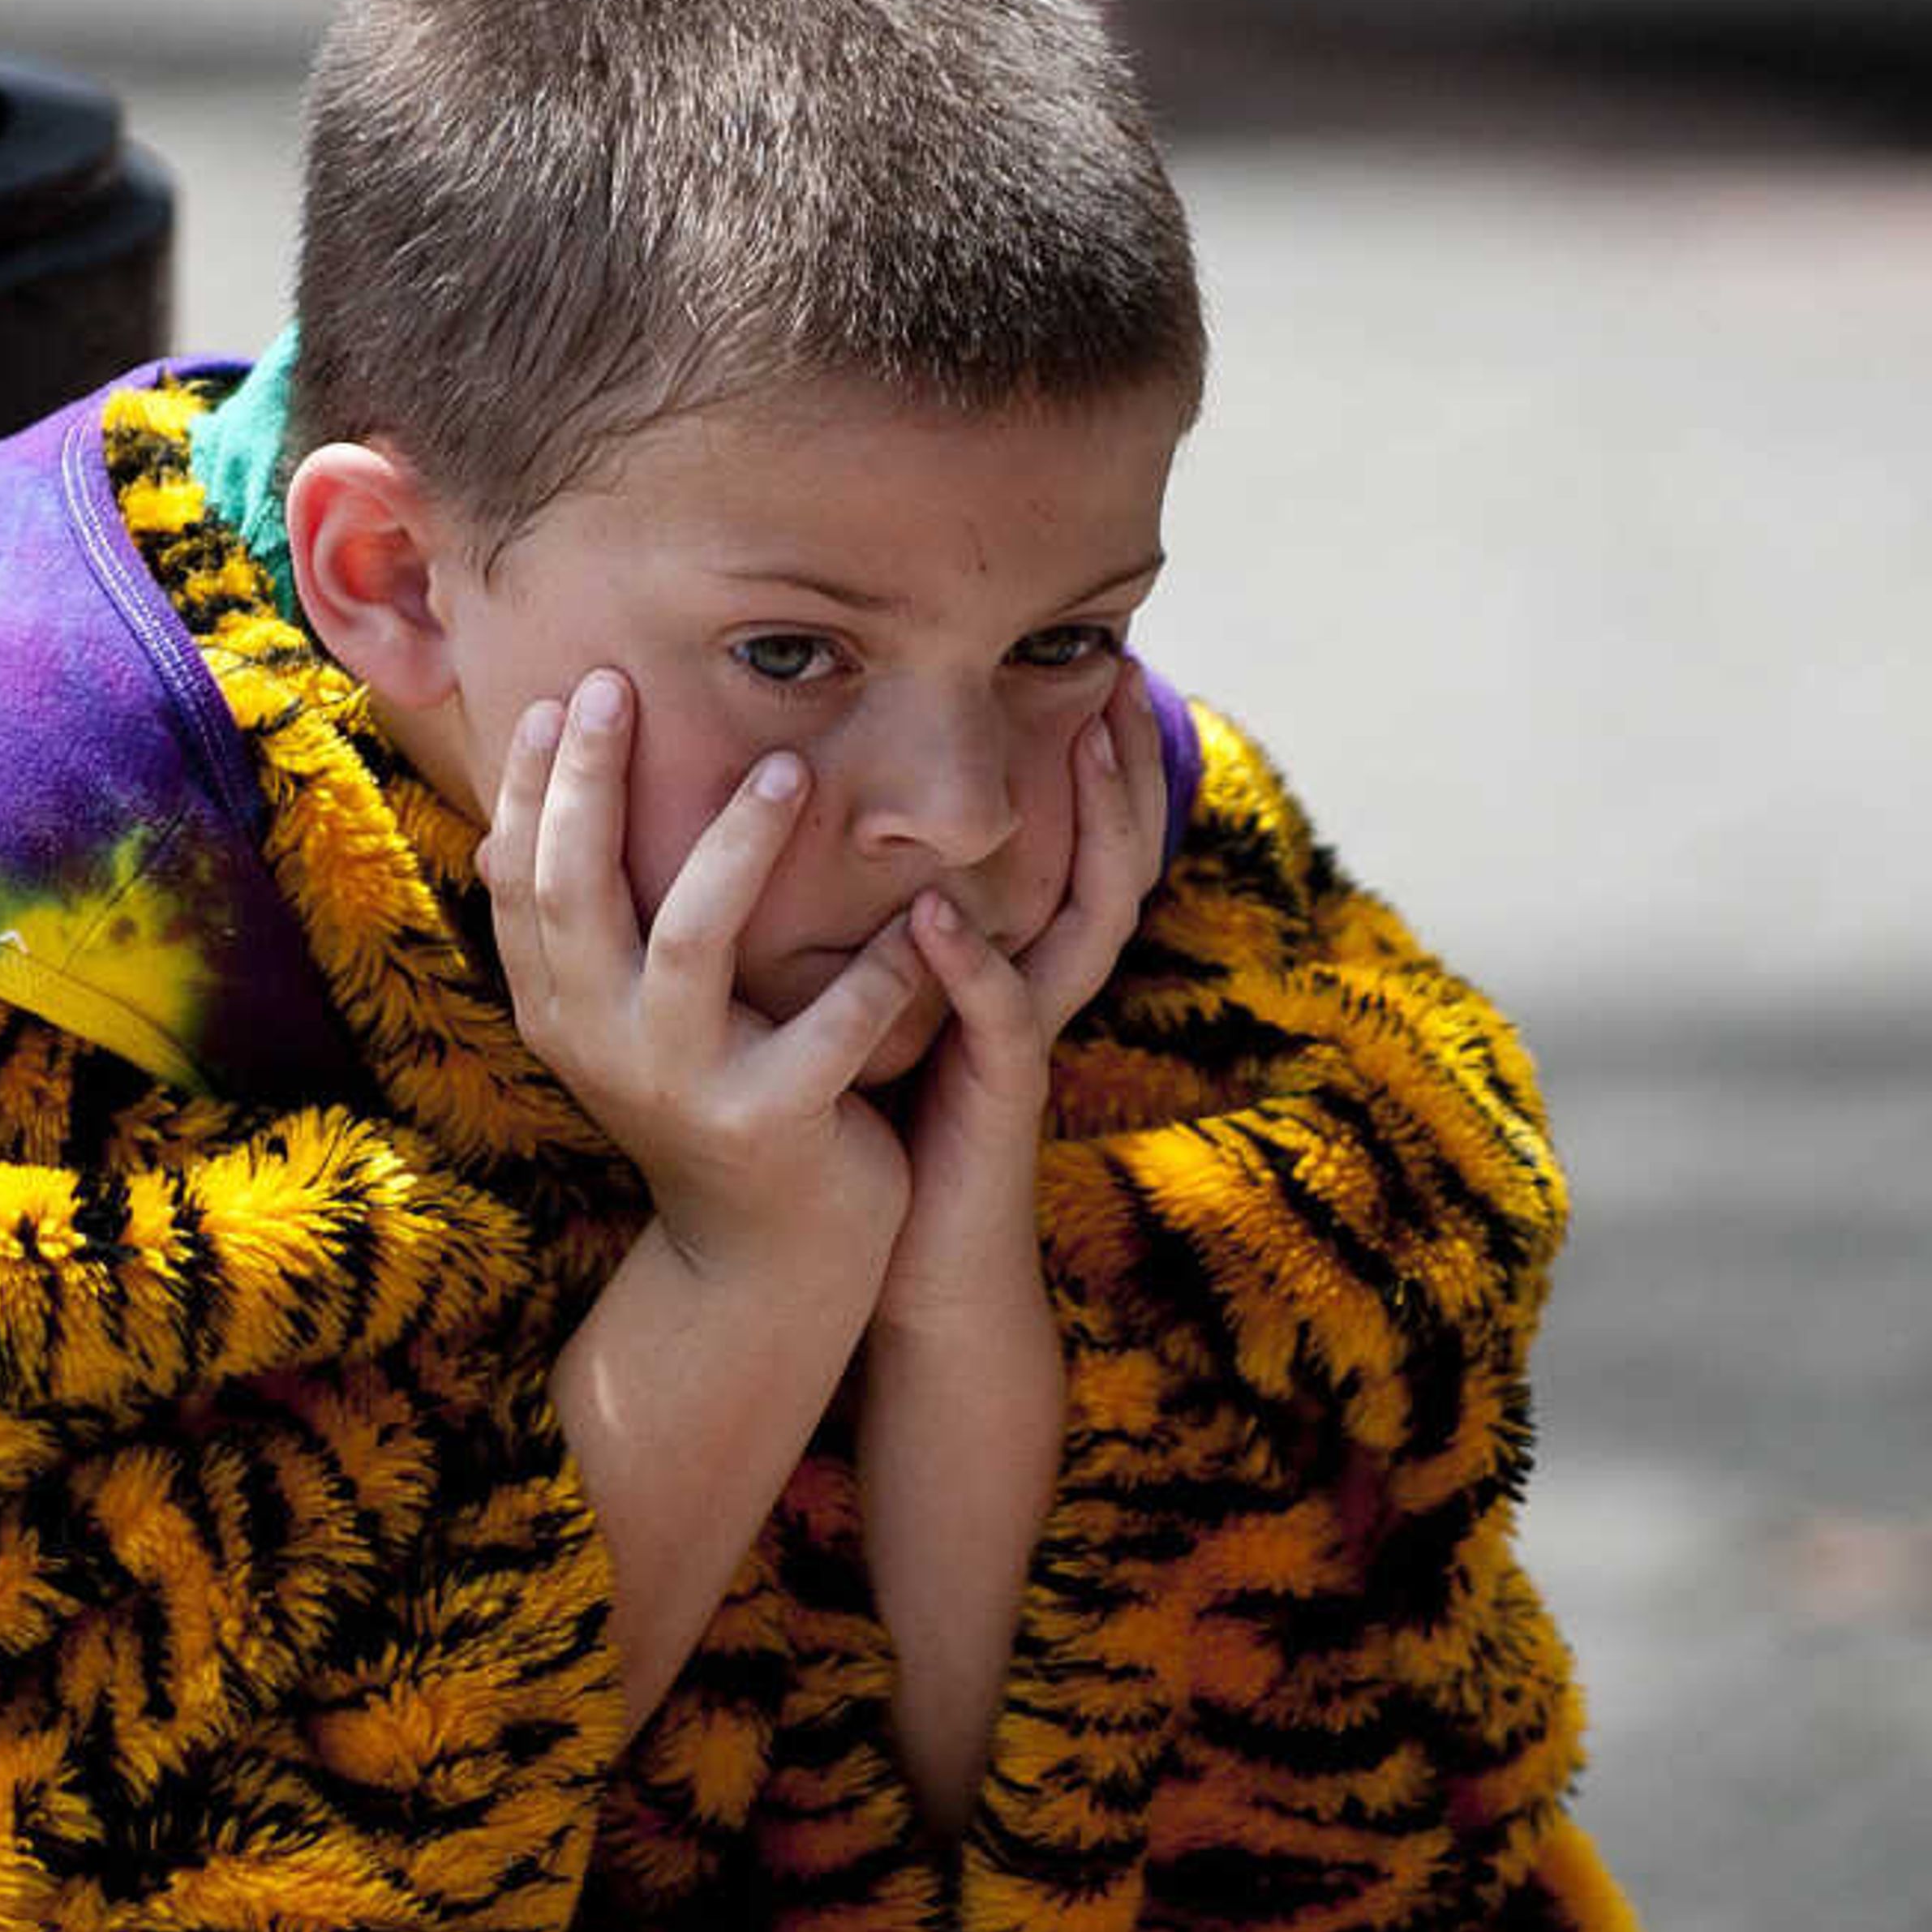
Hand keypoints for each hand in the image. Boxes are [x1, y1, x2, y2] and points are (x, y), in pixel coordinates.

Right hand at [482, 671, 914, 1278]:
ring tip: (788, 770)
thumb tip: (536, 801)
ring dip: (737, 848)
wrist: (764, 1260)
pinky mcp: (766, 1125)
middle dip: (592, 781)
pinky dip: (875, 973)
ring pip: (691, 944)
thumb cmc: (713, 1101)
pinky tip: (922, 915)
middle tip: (623, 686)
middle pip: (576, 892)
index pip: (520, 879)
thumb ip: (596, 929)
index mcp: (559, 1009)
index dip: (533, 785)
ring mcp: (677, 1087)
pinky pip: (824, 1031)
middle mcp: (598, 1045)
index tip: (563, 694)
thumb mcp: (632, 1018)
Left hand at [876, 672, 1166, 1340]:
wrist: (896, 1266)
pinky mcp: (995, 1102)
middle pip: (1114, 858)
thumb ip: (871, 924)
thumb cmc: (877, 1128)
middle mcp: (1037, 990)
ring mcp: (1025, 1043)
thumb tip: (805, 825)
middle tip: (1122, 671)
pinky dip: (971, 967)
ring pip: (1091, 921)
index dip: (1094, 760)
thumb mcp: (876, 1002)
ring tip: (1085, 744)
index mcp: (1013, 960)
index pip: (1075, 840)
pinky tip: (937, 914)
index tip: (1088, 665)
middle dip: (1125, 768)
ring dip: (1095, 830)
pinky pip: (999, 1022)